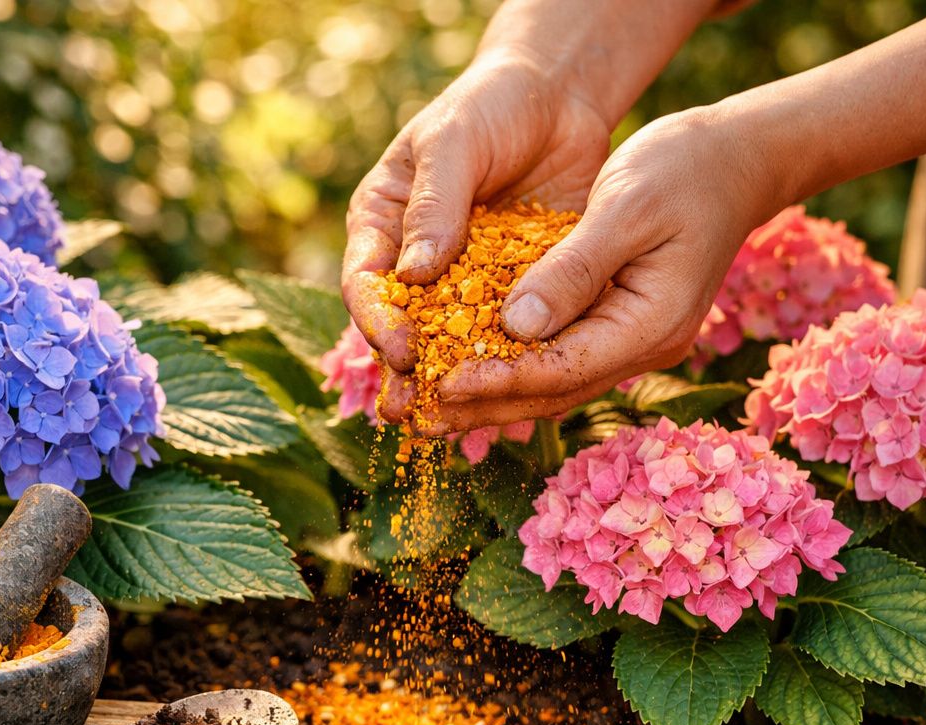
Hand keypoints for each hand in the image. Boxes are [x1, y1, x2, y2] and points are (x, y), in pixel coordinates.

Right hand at [341, 52, 612, 420]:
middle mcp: (414, 260)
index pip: (367, 282)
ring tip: (450, 427)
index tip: (401, 349)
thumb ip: (436, 204)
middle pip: (400, 326)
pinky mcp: (511, 288)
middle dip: (406, 373)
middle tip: (411, 415)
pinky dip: (505, 366)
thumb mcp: (454, 142)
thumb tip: (412, 275)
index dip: (379, 320)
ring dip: (449, 384)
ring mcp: (463, 280)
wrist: (558, 97)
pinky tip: (512, 401)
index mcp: (381, 224)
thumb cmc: (491, 105)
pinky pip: (503, 333)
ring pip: (450, 341)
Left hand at [419, 106, 779, 432]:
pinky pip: (555, 357)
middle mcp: (642, 346)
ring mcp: (632, 340)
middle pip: (550, 392)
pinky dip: (507, 367)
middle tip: (416, 416)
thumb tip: (514, 327)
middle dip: (482, 406)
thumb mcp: (625, 206)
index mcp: (651, 324)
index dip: (498, 380)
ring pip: (550, 384)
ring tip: (425, 408)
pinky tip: (462, 371)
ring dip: (488, 398)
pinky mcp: (616, 324)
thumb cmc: (685, 168)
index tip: (439, 382)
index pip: (562, 369)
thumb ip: (573, 268)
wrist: (738, 158)